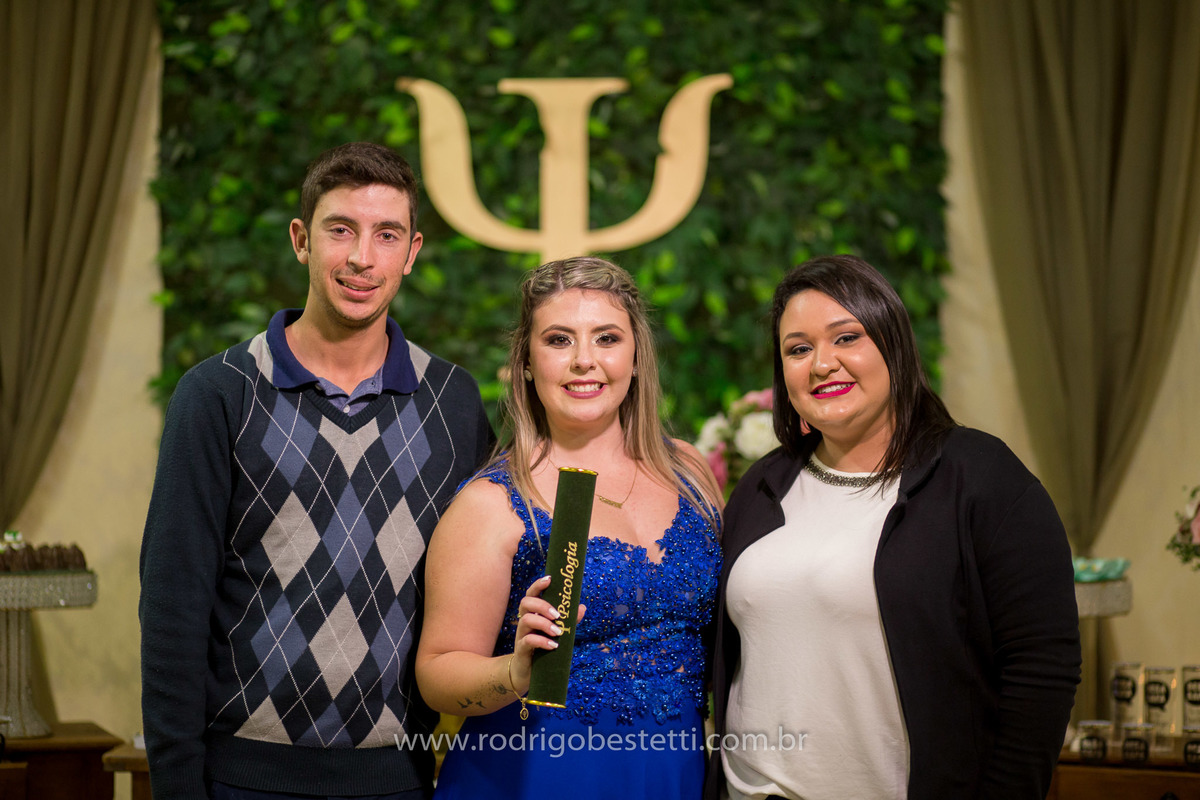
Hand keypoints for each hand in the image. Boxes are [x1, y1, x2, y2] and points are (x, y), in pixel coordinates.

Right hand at [509, 575, 586, 693]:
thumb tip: (582, 608)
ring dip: (544, 624)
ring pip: (526, 620)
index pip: (531, 594)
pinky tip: (553, 646)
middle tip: (557, 615)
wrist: (527, 672)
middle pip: (525, 603)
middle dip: (542, 605)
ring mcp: (521, 635)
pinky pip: (528, 640)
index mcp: (533, 613)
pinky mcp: (521, 650)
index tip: (550, 579)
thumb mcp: (558, 633)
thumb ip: (568, 621)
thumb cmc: (543, 648)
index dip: (538, 585)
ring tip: (558, 632)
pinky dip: (542, 641)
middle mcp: (524, 621)